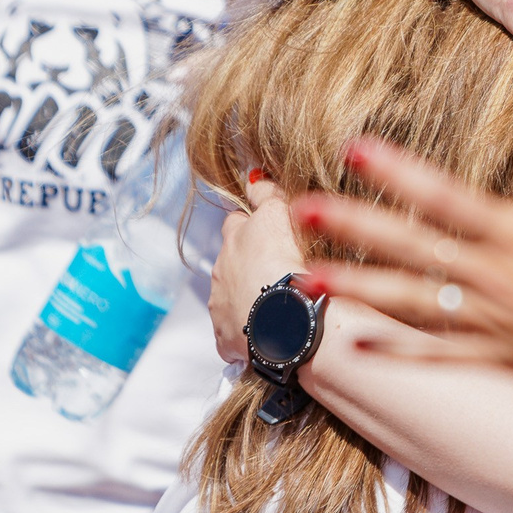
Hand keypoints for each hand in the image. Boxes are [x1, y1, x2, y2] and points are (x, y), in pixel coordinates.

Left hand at [209, 171, 307, 365]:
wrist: (288, 322)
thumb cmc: (291, 266)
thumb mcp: (281, 216)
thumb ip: (267, 194)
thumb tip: (254, 175)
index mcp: (235, 240)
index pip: (237, 221)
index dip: (252, 223)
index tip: (266, 229)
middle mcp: (222, 270)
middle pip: (231, 259)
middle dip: (248, 261)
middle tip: (277, 268)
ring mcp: (222, 306)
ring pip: (232, 296)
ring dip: (249, 296)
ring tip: (279, 304)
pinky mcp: (227, 338)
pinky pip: (235, 331)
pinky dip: (250, 329)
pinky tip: (270, 332)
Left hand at [290, 95, 512, 388]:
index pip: (445, 198)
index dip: (398, 172)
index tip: (355, 150)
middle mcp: (492, 277)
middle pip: (411, 247)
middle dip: (355, 227)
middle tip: (302, 211)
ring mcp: (488, 320)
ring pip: (409, 301)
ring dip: (357, 287)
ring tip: (307, 276)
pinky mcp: (494, 353)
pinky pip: (434, 353)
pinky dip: (394, 350)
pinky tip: (355, 344)